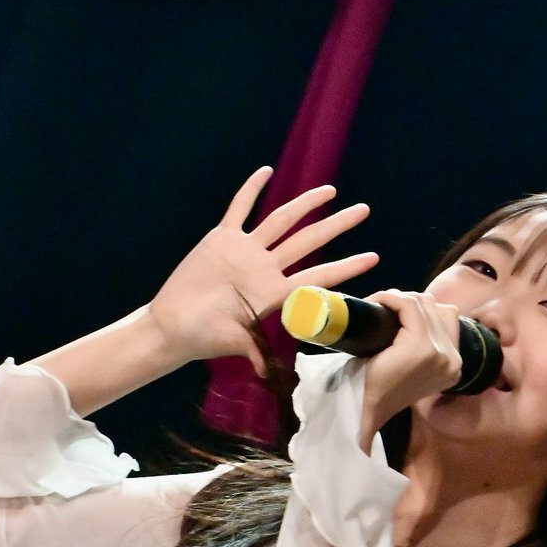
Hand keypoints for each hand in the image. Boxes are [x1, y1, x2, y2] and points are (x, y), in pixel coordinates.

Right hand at [148, 166, 377, 374]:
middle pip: (309, 241)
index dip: (346, 267)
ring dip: (306, 204)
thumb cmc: (204, 338)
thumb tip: (270, 373)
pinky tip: (267, 172)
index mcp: (273, 293)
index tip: (373, 258)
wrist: (172, 326)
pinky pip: (239, 208)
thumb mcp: (236, 343)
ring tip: (331, 191)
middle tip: (364, 211)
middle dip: (337, 225)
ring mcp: (245, 251)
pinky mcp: (221, 239)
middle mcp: (265, 268)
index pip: (318, 276)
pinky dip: (251, 190)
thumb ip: (256, 352)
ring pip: (282, 220)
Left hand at [359, 290, 462, 447]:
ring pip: (421, 302)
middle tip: (382, 309)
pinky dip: (390, 299)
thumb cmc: (382, 387)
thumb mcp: (414, 366)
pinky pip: (408, 305)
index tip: (393, 313)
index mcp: (454, 365)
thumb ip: (427, 343)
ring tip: (378, 307)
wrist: (367, 408)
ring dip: (398, 299)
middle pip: (434, 306)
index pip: (446, 316)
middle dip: (407, 302)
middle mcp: (453, 359)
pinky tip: (375, 304)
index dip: (418, 309)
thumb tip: (421, 306)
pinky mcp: (421, 346)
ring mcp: (440, 352)